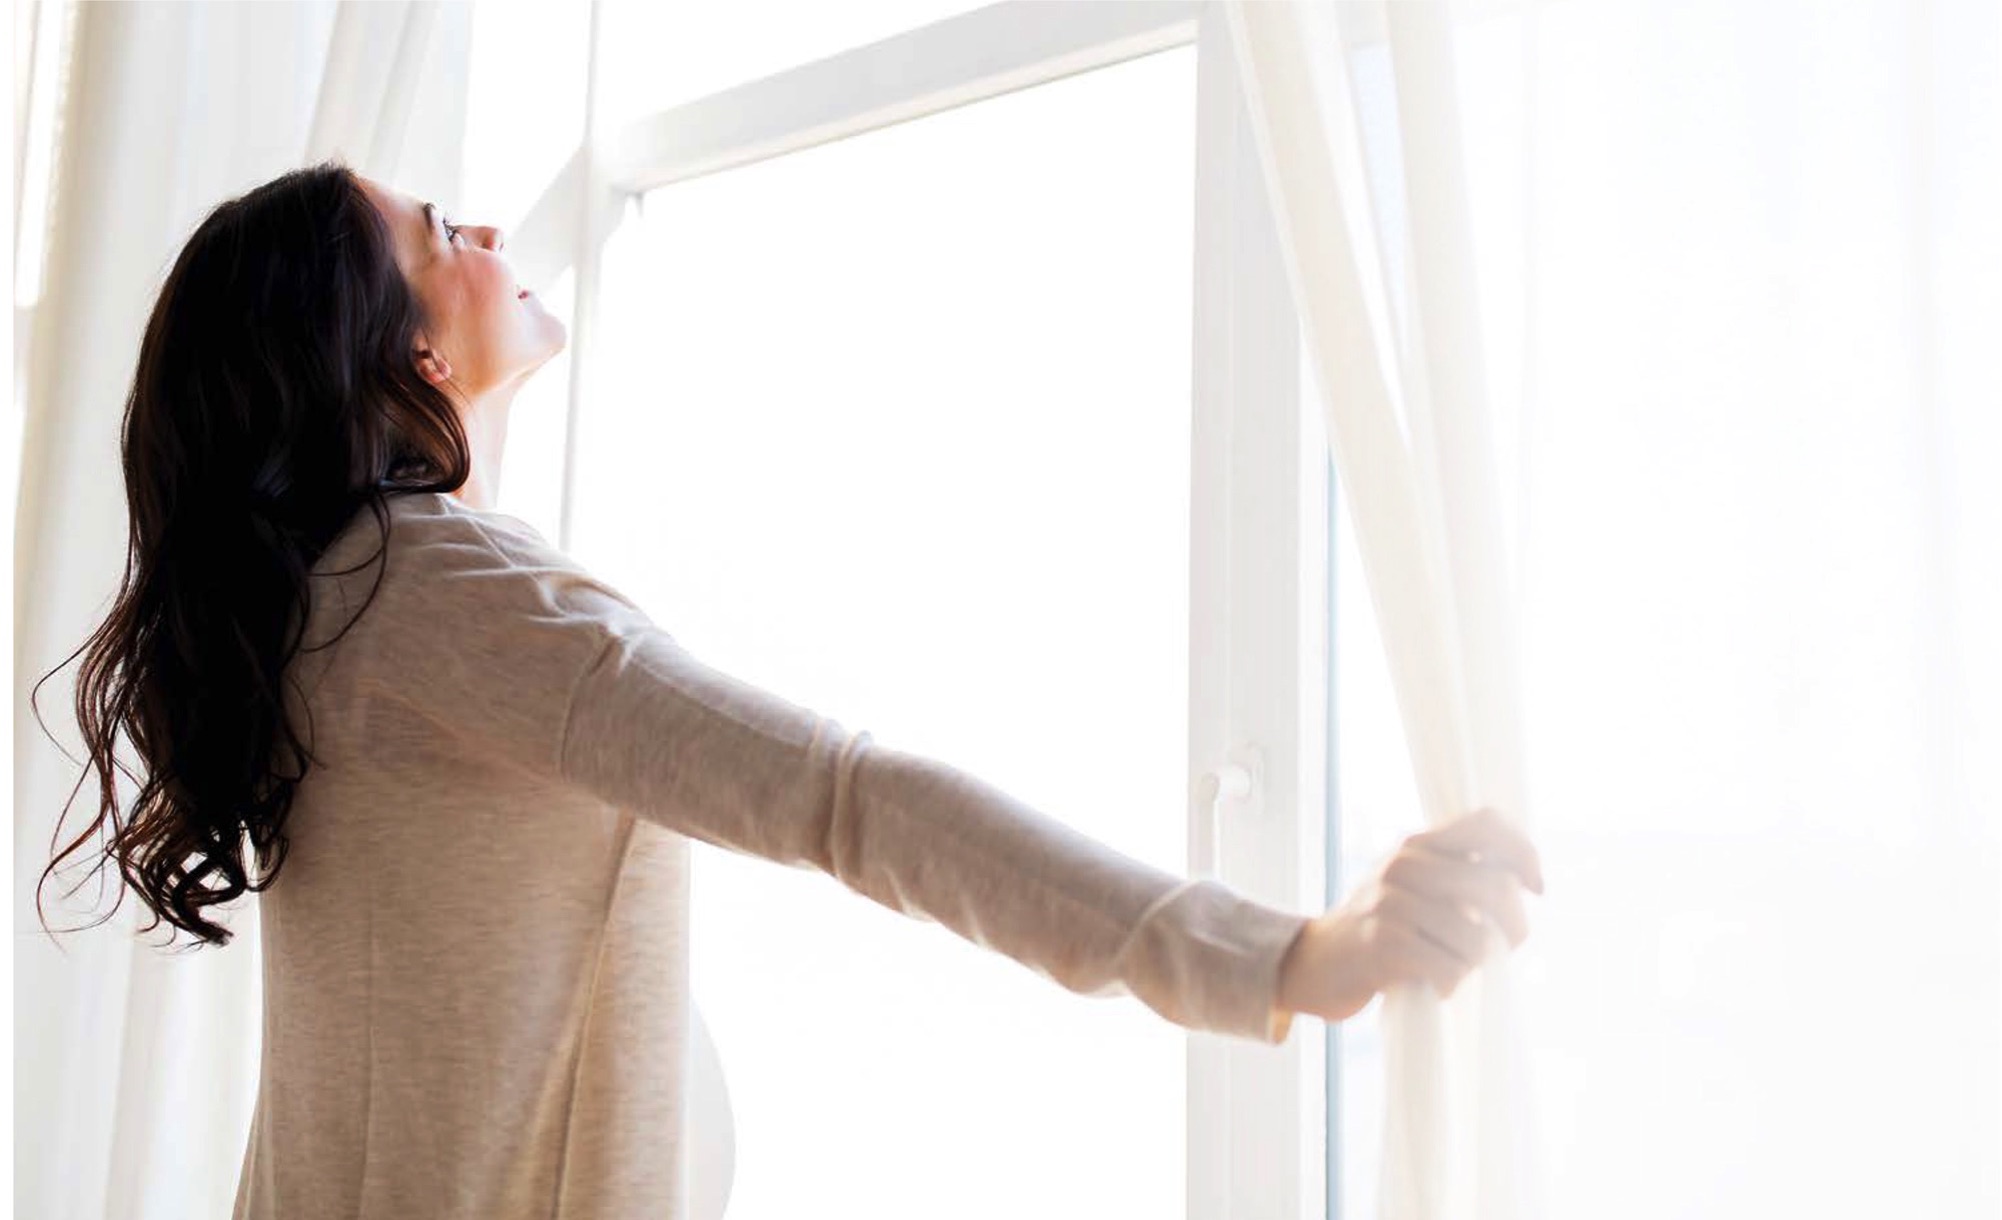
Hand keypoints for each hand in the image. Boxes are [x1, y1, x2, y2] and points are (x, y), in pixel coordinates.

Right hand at [1275, 806, 1544, 1022]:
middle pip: (1495, 886)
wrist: (1312, 964)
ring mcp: (1389, 900)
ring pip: (1477, 937)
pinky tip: (1433, 983)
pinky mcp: (1381, 942)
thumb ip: (1458, 878)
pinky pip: (1449, 967)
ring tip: (1452, 969)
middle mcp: (1404, 862)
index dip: (1524, 853)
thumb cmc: (1380, 932)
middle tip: (1500, 951)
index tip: (1535, 888)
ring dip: (1475, 965)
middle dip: (1513, 929)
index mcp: (1418, 843)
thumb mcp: (1413, 889)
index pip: (1487, 822)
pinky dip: (1451, 983)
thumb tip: (1523, 889)